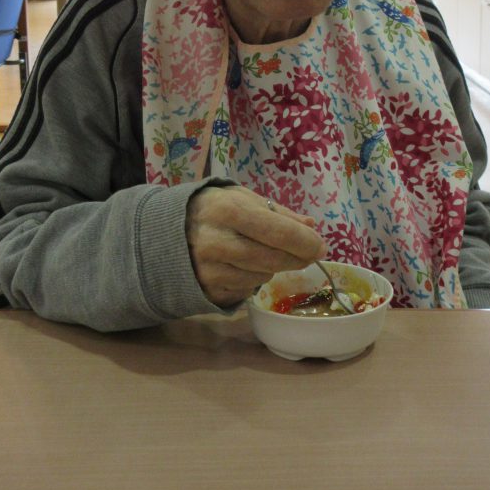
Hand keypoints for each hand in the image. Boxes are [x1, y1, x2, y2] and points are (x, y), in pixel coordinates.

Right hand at [185, 187, 325, 306]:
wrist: (168, 231)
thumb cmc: (214, 209)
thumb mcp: (243, 198)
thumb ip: (278, 213)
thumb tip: (311, 227)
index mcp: (227, 210)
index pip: (277, 231)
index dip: (304, 241)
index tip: (321, 245)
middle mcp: (216, 242)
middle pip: (273, 258)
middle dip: (297, 257)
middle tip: (310, 254)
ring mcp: (209, 270)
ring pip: (262, 276)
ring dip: (273, 266)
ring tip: (264, 251)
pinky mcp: (208, 291)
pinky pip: (246, 289)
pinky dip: (254, 279)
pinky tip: (244, 265)